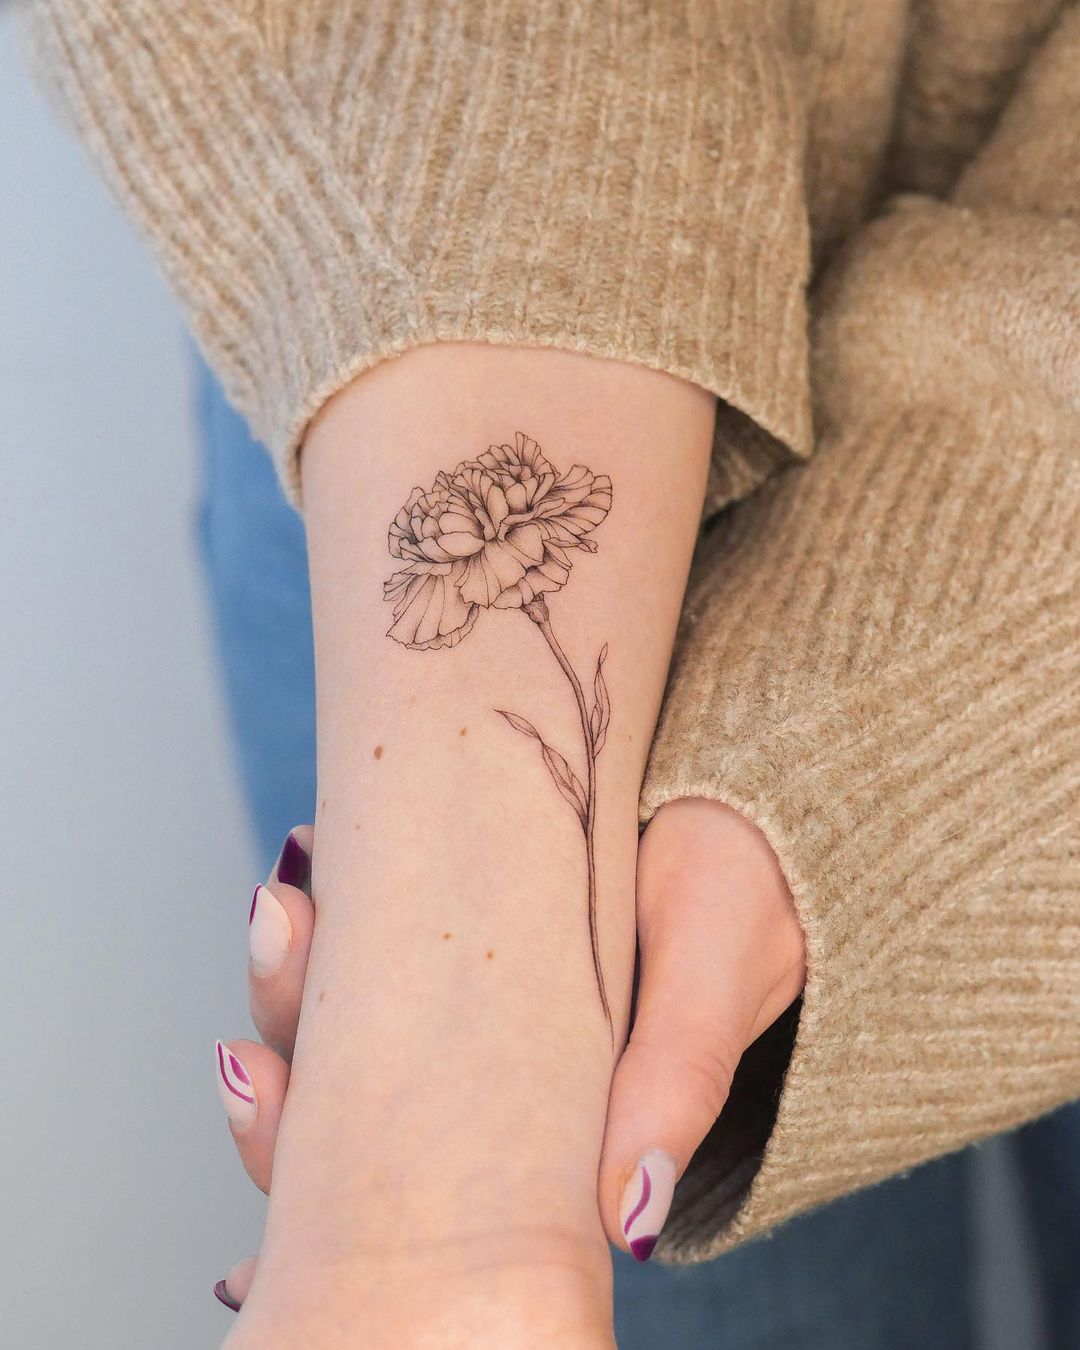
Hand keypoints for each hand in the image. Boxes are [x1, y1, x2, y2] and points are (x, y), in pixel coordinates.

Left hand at [214, 800, 804, 1305]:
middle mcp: (490, 1069)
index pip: (405, 1172)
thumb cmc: (749, 902)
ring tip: (279, 906)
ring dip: (296, 968)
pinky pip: (380, 913)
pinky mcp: (466, 910)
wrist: (764, 812)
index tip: (256, 1093)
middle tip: (269, 971)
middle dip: (288, 1047)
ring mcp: (472, 986)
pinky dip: (335, 893)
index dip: (311, 1156)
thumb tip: (626, 1216)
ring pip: (349, 1006)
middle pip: (349, 1094)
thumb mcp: (714, 982)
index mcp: (542, 1123)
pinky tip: (303, 851)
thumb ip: (677, 1082)